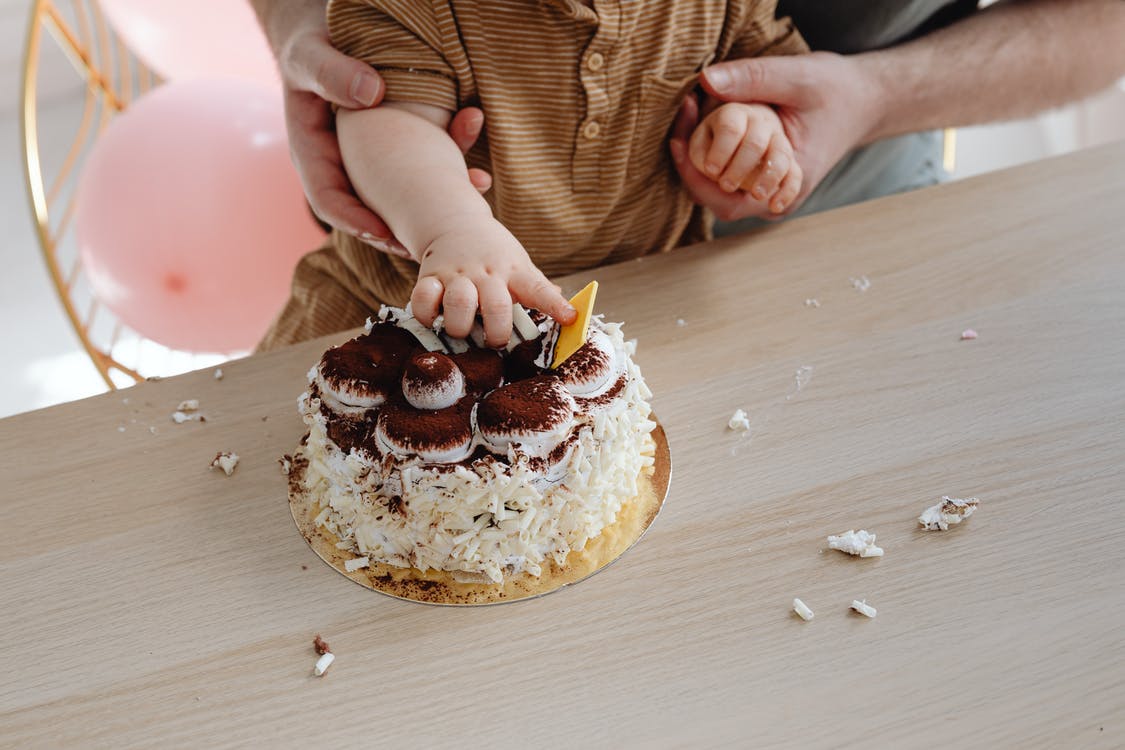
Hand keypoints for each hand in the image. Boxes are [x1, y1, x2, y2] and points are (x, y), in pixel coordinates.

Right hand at [253, 0, 491, 256]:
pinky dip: (453, 173)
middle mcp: (344, 167)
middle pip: (370, 212)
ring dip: (438, 204)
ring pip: (404, 197)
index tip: (383, 232)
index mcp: (313, 153)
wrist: (329, 38)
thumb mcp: (311, 56)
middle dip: (404, 230)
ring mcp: (374, 165)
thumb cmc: (312, 46)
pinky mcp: (400, 153)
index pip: (329, 200)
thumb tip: (371, 93)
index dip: (355, 221)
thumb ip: (332, 74)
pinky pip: (425, 171)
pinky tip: (481, 174)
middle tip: (433, 244)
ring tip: (470, 204)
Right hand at [410, 221, 576, 346]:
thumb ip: (540, 291)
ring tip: (464, 331)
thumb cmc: (494, 254)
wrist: (456, 222)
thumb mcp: (521, 266)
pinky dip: (426, 316)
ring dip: (461, 327)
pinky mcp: (429, 276)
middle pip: (496, 306)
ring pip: (459, 303)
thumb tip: (571, 315)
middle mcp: (486, 273)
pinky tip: (435, 319)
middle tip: (495, 341)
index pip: (538, 288)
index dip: (555, 305)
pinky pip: (422, 299)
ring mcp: (457, 275)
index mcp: (514, 272)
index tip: (570, 317)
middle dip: (497, 332)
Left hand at [669, 51, 880, 220]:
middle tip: (686, 116)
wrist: (863, 101)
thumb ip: (754, 78)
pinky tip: (705, 125)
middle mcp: (778, 198)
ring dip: (700, 161)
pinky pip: (728, 184)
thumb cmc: (835, 90)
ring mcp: (772, 195)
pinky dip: (712, 158)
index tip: (678, 132)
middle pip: (716, 200)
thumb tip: (706, 80)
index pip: (725, 197)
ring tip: (693, 117)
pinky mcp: (766, 184)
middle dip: (693, 165)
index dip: (693, 170)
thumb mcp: (797, 76)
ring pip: (719, 195)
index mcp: (790, 180)